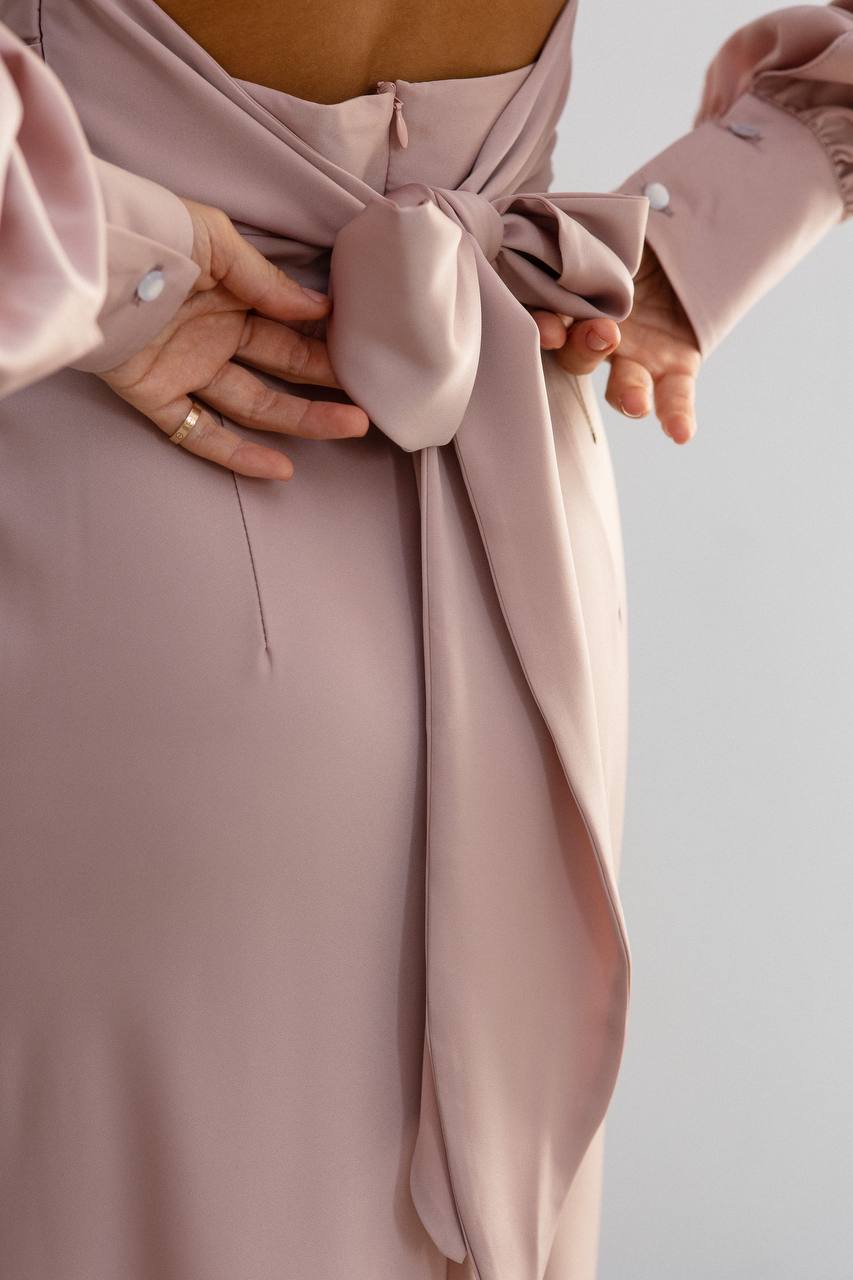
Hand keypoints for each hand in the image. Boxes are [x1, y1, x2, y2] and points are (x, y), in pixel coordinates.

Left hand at [98, 198, 369, 479]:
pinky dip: (240, 455)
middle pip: (281, 368)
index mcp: (230, 298)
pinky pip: (200, 435)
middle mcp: (213, 338)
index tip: (365, 351)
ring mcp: (188, 371)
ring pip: (255, 405)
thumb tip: (318, 311)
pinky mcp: (158, 398)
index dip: (326, 341)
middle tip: (370, 395)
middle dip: (327, 382)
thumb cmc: (154, 233)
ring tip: (353, 424)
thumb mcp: (217, 241)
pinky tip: (283, 468)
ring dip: (304, 419)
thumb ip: (266, 280)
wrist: (93, 255)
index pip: (289, 328)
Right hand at [531, 242, 702, 444]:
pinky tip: (681, 434)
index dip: (543, 326)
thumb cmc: (625, 229)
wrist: (687, 229)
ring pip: (623, 384)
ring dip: (627, 394)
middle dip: (584, 348)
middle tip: (597, 334)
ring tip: (635, 400)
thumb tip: (532, 224)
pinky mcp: (674, 364)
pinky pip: (674, 395)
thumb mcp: (594, 223)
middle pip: (579, 356)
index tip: (547, 328)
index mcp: (571, 303)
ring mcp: (635, 355)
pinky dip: (676, 414)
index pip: (546, 319)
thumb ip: (569, 231)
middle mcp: (596, 337)